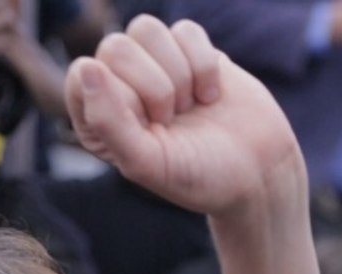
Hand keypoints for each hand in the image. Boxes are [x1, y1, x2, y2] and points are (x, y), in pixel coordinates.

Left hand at [65, 16, 304, 218]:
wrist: (259, 173)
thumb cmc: (199, 177)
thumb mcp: (147, 162)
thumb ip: (108, 121)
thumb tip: (86, 67)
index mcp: (98, 120)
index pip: (82, 77)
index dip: (120, 98)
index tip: (149, 128)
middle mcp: (120, 89)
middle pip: (115, 46)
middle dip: (154, 86)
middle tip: (174, 119)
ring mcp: (155, 67)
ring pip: (146, 29)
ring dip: (178, 71)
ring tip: (191, 106)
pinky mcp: (190, 52)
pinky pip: (184, 30)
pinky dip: (203, 64)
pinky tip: (210, 95)